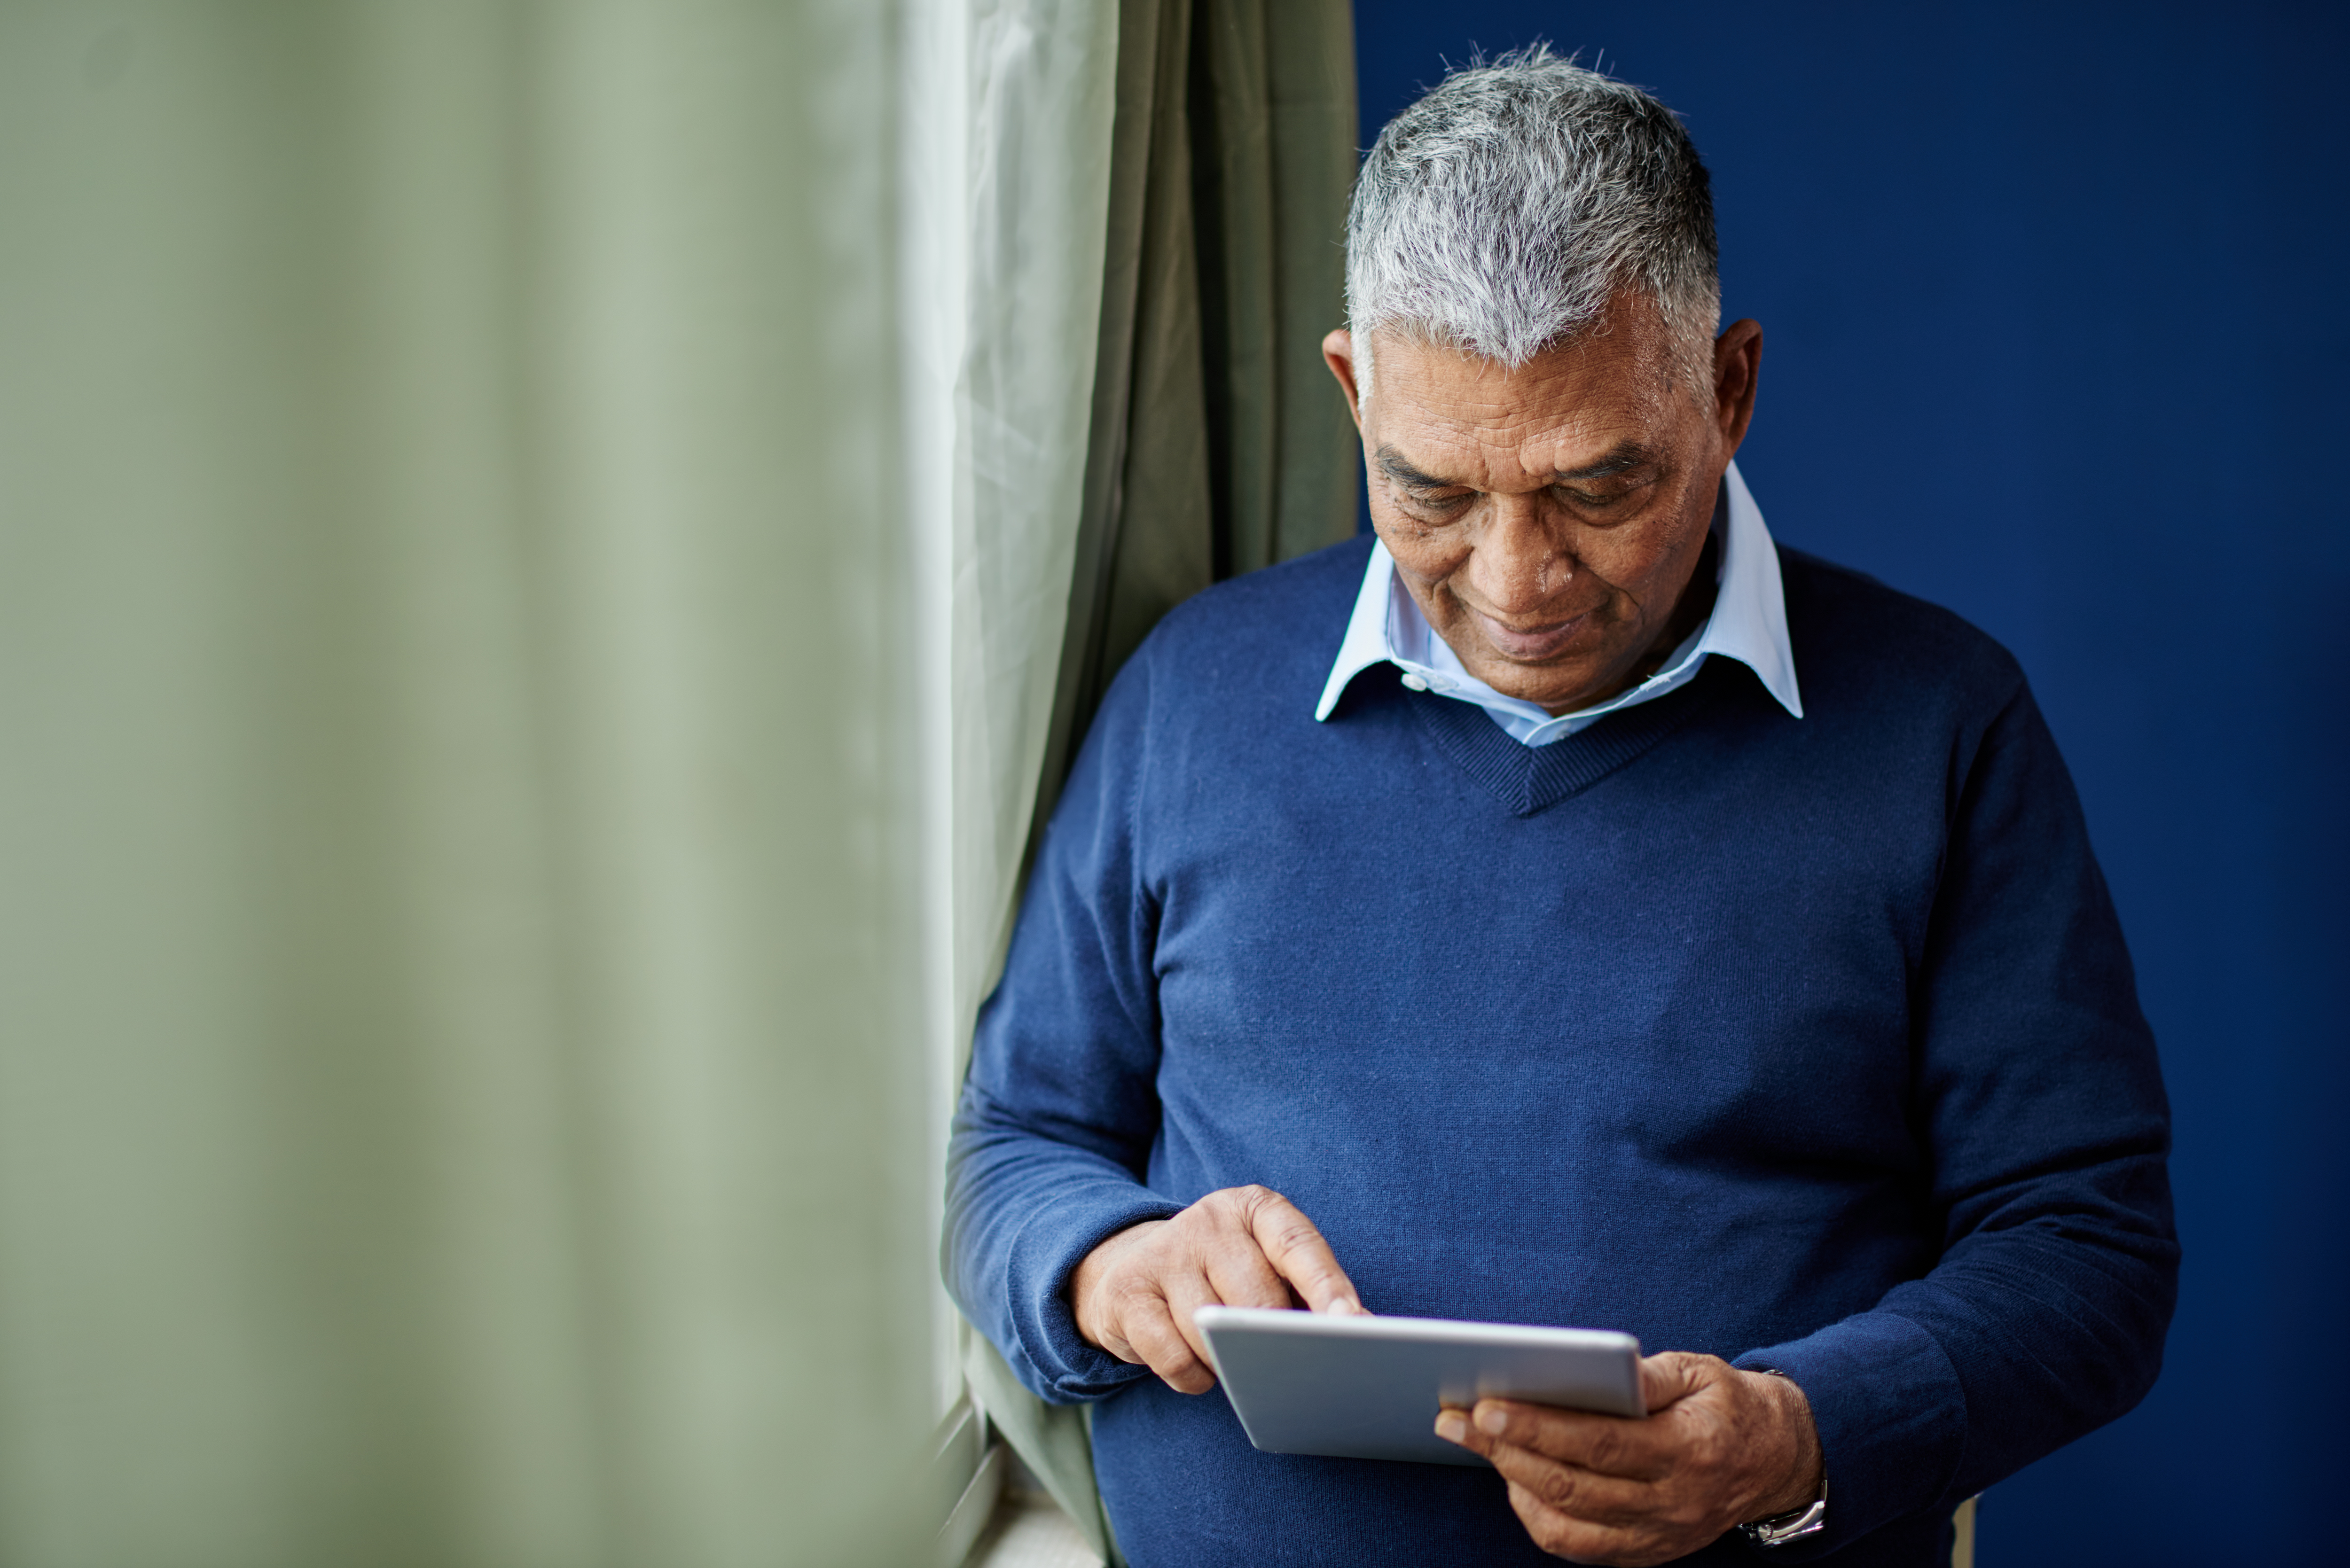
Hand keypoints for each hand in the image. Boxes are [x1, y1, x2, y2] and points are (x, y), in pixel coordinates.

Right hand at [1069, 1185, 1366, 1393]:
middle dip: (1273, 1343)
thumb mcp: (1264, 1268)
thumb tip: (1344, 1340)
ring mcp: (1164, 1251)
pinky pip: (1175, 1359)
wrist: (1135, 1272)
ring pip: (1213, 1333)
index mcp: (1254, 1207)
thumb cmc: (1224, 1279)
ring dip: (1230, 1363)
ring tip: (1228, 1353)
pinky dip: (1193, 1378)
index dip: (1329, 1288)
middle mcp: (1209, 1219)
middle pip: (1258, 1300)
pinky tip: (1196, 1365)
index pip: (1299, 1246)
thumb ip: (1300, 1293)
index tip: (1355, 1325)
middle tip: (1280, 1362)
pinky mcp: (1127, 1290)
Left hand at [1435, 1352, 1823, 1565]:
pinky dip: (1540, 1518)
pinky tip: (1516, 1481)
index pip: (1600, 1443)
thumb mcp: (1700, 1372)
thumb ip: (1650, 1374)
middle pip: (1573, 1485)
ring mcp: (1660, 1535)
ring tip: (1477, 1444)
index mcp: (1690, 1449)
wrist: (1774, 1460)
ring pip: (1570, 1523)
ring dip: (1513, 1483)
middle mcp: (1674, 1502)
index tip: (1487, 1406)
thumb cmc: (1726, 1404)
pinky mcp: (1648, 1552)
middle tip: (1454, 1419)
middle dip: (1504, 1452)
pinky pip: (1581, 1548)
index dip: (1539, 1427)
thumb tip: (1600, 1366)